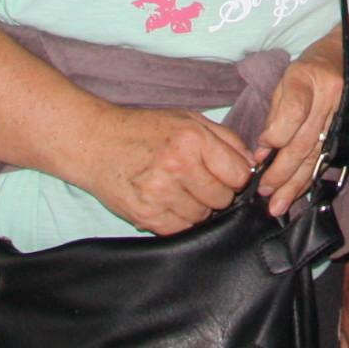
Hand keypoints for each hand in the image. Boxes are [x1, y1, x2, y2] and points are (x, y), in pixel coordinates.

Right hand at [73, 105, 257, 234]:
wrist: (96, 143)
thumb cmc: (145, 129)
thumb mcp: (188, 119)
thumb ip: (226, 140)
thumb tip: (253, 165)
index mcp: (193, 139)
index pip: (239, 174)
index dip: (236, 176)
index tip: (225, 173)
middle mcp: (178, 166)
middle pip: (223, 199)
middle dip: (217, 193)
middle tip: (198, 181)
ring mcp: (160, 193)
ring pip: (203, 217)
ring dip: (197, 208)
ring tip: (179, 189)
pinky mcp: (145, 214)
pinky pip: (180, 229)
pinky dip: (179, 219)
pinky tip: (168, 202)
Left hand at [257, 37, 348, 217]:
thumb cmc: (318, 66)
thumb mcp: (292, 75)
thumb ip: (276, 111)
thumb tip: (262, 150)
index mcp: (309, 76)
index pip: (293, 111)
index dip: (276, 135)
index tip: (260, 155)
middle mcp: (331, 97)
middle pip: (304, 141)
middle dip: (282, 172)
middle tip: (264, 192)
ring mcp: (347, 116)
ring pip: (318, 157)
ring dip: (296, 184)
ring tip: (278, 204)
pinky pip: (331, 159)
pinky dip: (314, 179)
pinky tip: (301, 194)